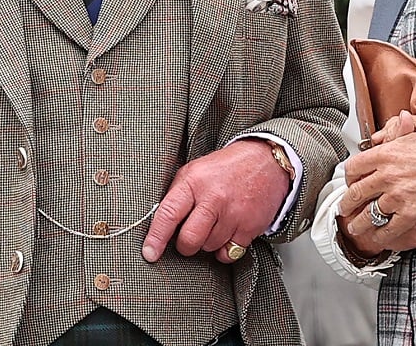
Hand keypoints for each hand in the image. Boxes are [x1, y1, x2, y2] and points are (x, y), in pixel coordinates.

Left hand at [142, 138, 290, 264]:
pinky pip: (229, 253)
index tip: (149, 253)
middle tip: (189, 236)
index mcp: (194, 181)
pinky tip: (227, 233)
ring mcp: (233, 214)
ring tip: (215, 223)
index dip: (156, 238)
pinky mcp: (250, 227)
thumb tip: (158, 224)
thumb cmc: (227, 167)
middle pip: (189, 240)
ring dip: (208, 243)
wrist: (266, 161)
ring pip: (209, 248)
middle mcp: (214, 198)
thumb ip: (177, 195)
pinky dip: (225, 250)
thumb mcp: (196, 170)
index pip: (168, 214)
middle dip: (185, 245)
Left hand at [337, 111, 415, 255]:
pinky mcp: (412, 215)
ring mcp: (398, 197)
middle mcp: (388, 176)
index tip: (350, 181)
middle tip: (344, 208)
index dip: (349, 176)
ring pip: (368, 215)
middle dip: (347, 203)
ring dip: (358, 224)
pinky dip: (380, 237)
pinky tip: (377, 239)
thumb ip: (397, 126)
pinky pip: (388, 230)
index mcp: (387, 153)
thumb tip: (381, 135)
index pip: (354, 166)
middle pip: (356, 193)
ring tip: (355, 228)